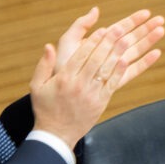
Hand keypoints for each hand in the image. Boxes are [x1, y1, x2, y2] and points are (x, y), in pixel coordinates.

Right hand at [29, 8, 164, 145]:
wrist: (56, 133)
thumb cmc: (45, 108)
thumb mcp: (37, 86)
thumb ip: (43, 65)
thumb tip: (49, 46)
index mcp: (63, 79)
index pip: (80, 56)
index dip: (92, 42)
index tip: (102, 30)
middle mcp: (78, 85)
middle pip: (96, 60)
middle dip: (108, 43)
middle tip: (119, 29)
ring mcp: (91, 94)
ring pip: (106, 70)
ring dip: (117, 54)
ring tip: (127, 40)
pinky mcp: (100, 102)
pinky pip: (111, 85)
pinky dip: (119, 72)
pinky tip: (126, 61)